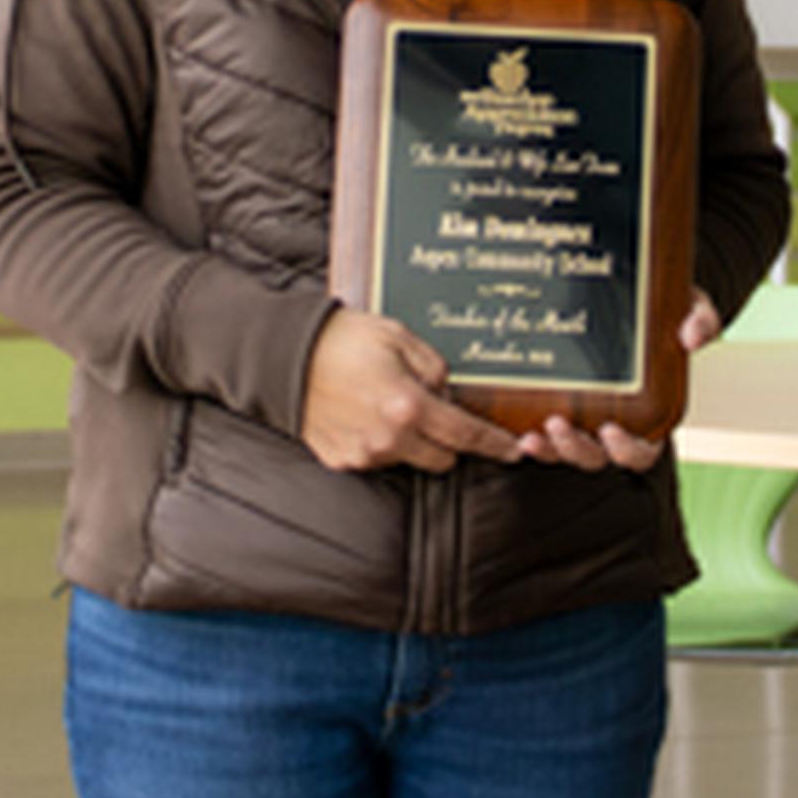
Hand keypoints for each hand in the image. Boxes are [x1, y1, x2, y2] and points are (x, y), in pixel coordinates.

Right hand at [300, 306, 525, 472]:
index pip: (465, 433)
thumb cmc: (342, 339)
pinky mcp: (341, 460)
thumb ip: (435, 367)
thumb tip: (445, 393)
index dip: (494, 444)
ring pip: (408, 459)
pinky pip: (376, 459)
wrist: (284, 356)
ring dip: (411, 441)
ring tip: (388, 406)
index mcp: (408, 406)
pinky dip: (379, 442)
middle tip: (434, 413)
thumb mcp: (399, 337)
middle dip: (447, 440)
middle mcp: (389, 438)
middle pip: (442, 458)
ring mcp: (363, 454)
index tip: (513, 451)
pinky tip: (363, 415)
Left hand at [522, 296, 727, 473]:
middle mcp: (613, 423)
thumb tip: (693, 338)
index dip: (626, 450)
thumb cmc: (665, 309)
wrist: (632, 293)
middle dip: (575, 449)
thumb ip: (700, 319)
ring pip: (564, 451)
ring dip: (549, 448)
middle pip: (596, 457)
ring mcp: (581, 417)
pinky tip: (515, 430)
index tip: (610, 430)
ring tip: (532, 434)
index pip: (641, 451)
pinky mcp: (554, 402)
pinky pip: (541, 433)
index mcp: (650, 414)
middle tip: (558, 425)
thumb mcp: (690, 307)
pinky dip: (528, 438)